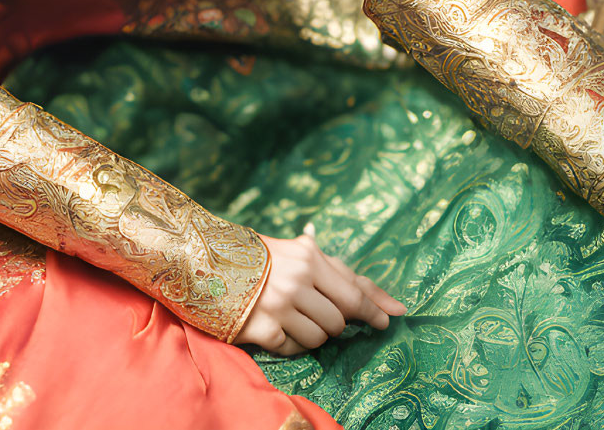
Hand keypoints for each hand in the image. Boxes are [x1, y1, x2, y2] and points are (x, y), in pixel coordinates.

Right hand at [232, 223, 407, 355]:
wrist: (205, 258)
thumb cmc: (265, 257)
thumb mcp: (303, 255)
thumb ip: (346, 277)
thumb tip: (398, 309)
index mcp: (308, 259)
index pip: (354, 296)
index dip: (373, 312)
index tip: (386, 321)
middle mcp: (295, 282)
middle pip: (339, 322)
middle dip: (334, 321)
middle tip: (315, 308)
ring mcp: (277, 307)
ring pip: (319, 339)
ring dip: (311, 332)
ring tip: (290, 313)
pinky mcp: (260, 329)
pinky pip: (295, 349)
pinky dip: (291, 342)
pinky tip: (276, 325)